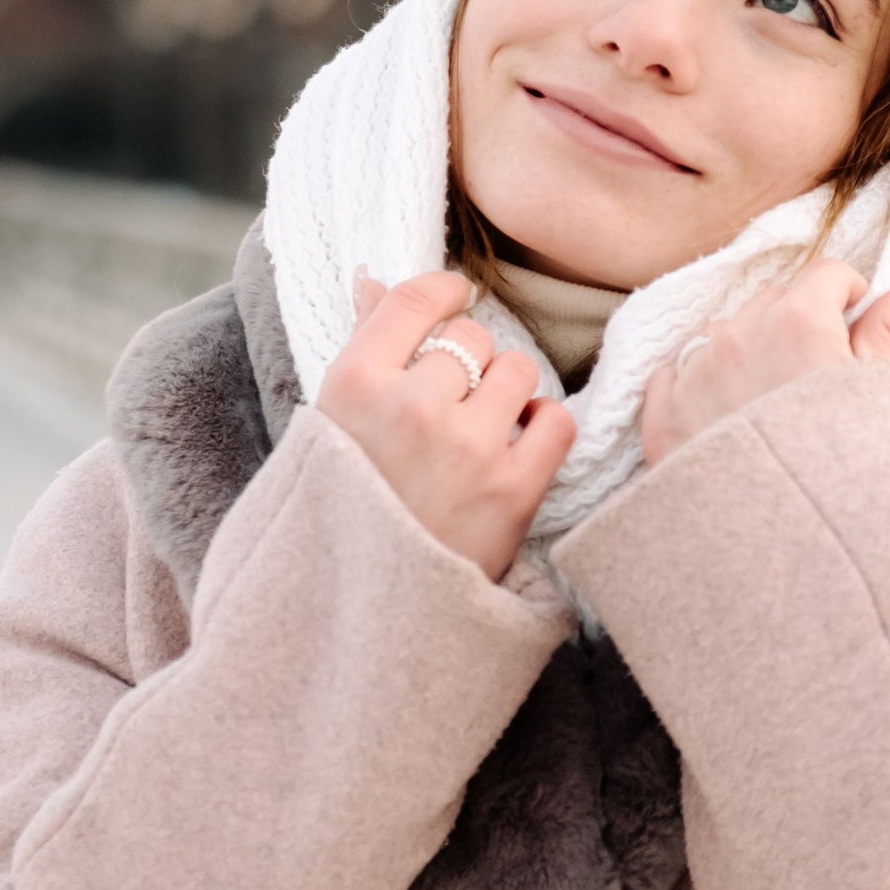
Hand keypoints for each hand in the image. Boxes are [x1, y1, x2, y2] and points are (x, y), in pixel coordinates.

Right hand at [318, 268, 577, 580]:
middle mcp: (411, 407)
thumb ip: (362, 348)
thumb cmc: (345, 510)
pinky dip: (542, 428)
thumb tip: (373, 278)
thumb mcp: (332, 425)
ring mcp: (466, 448)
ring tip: (481, 430)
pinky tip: (516, 447)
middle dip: (467, 363)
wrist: (372, 611)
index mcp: (353, 384)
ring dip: (507, 393)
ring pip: (518, 370)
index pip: (416, 298)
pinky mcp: (514, 491)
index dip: (444, 293)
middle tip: (450, 404)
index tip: (453, 301)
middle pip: (471, 338)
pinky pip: (556, 419)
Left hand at [641, 260, 889, 467]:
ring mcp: (693, 376)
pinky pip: (674, 376)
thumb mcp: (881, 401)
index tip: (855, 327)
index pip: (826, 274)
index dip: (848, 297)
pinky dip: (699, 388)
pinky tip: (728, 426)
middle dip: (797, 323)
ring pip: (723, 336)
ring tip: (774, 410)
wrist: (793, 564)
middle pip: (772, 300)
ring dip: (748, 355)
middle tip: (819, 378)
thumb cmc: (851, 482)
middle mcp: (737, 336)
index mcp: (798, 322)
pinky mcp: (662, 419)